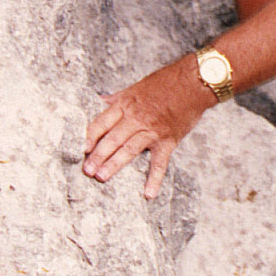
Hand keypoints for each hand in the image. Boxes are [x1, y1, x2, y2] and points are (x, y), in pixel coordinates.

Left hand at [83, 58, 211, 198]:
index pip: (102, 122)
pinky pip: (159, 162)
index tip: (82, 148)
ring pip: (129, 150)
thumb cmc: (165, 82)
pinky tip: (148, 193)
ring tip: (102, 177)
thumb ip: (118, 97)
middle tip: (87, 170)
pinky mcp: (168, 140)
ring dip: (114, 164)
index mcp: (126, 104)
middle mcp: (136, 118)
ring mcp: (152, 130)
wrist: (193, 83)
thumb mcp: (137, 86)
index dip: (90, 136)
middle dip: (98, 155)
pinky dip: (154, 178)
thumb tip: (100, 100)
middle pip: (112, 139)